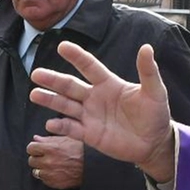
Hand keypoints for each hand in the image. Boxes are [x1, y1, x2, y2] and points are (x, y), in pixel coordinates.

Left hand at [26, 134, 83, 188]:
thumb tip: (36, 138)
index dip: (34, 147)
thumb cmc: (82, 151)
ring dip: (41, 168)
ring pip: (36, 171)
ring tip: (51, 165)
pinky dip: (47, 176)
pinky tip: (55, 171)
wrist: (92, 167)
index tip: (37, 148)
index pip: (30, 148)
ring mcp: (50, 174)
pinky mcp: (53, 183)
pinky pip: (43, 180)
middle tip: (45, 156)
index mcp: (50, 148)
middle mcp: (48, 162)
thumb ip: (49, 139)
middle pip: (31, 160)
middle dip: (37, 158)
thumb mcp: (66, 139)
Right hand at [30, 43, 176, 181]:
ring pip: (66, 106)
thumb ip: (148, 71)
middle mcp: (95, 97)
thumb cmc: (155, 114)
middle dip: (53, 80)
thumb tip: (146, 48)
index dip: (76, 56)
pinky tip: (51, 123)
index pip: (89, 66)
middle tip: (36, 74)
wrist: (154, 143)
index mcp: (108, 84)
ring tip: (34, 94)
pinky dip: (61, 126)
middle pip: (70, 86)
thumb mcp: (155, 92)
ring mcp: (90, 116)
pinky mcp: (89, 134)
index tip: (62, 46)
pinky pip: (72, 129)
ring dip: (50, 100)